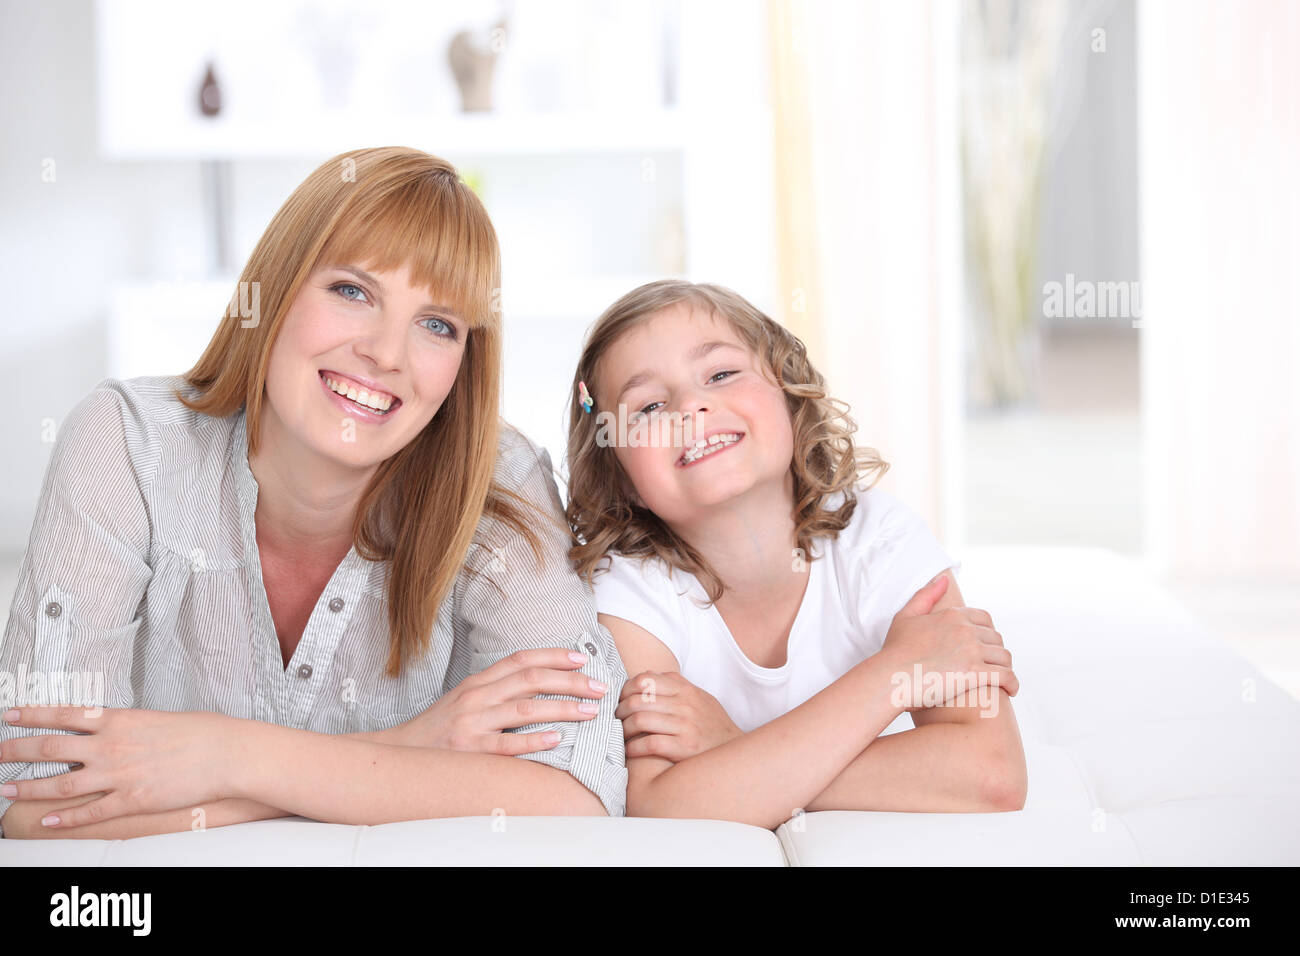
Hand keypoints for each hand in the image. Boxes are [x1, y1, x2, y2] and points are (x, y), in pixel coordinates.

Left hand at [0, 706, 236, 828]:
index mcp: (118, 720)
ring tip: (6, 791)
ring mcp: (118, 774)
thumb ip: (128, 727)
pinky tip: (48, 822)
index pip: (62, 715)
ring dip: (28, 788)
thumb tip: (113, 730)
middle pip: (49, 749)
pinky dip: (65, 819)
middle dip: (15, 751)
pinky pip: (89, 812)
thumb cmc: (201, 733)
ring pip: (59, 784)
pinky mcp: (130, 800)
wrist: (225, 753)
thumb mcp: (157, 719)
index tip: (8, 715)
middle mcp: (110, 746)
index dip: (31, 715)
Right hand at [390, 647, 608, 753]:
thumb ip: (496, 690)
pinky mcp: (470, 752)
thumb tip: (539, 685)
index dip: (554, 655)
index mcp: (477, 682)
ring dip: (563, 708)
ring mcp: (473, 723)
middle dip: (570, 680)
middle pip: (530, 679)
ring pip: (526, 709)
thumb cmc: (438, 730)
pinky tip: (558, 739)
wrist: (399, 755)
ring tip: (591, 711)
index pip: (521, 659)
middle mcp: (476, 697)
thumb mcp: (464, 700)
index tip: (583, 657)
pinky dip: (535, 740)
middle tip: (600, 686)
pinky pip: (508, 745)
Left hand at [615, 670, 743, 761]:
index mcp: (686, 690)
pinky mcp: (684, 748)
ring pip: (639, 720)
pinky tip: (630, 750)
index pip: (644, 680)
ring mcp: (685, 726)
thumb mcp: (700, 698)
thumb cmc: (712, 726)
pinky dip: (632, 748)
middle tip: (616, 719)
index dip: (625, 690)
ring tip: (622, 735)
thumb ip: (676, 686)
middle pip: (637, 700)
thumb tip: (646, 677)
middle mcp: (685, 704)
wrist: (735, 754)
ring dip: (623, 729)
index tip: (621, 700)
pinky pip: (648, 744)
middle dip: (620, 710)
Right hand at [879, 575, 1018, 708]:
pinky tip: (1010, 691)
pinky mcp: (975, 673)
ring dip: (1006, 668)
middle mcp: (965, 629)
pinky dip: (1012, 683)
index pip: (985, 619)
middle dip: (996, 652)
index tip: (985, 646)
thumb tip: (944, 579)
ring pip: (1004, 657)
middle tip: (993, 666)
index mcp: (952, 615)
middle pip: (996, 638)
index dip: (988, 633)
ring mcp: (972, 650)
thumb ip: (925, 596)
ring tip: (1002, 680)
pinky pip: (1006, 676)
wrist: (889, 677)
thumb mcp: (906, 616)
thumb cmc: (894, 651)